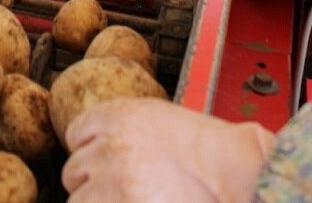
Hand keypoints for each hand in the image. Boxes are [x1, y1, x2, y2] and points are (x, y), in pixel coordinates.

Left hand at [63, 98, 274, 202]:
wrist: (237, 175)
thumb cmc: (210, 151)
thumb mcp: (161, 119)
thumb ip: (125, 130)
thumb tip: (103, 149)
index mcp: (118, 116)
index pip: (76, 133)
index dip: (90, 152)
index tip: (100, 164)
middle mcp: (109, 147)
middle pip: (74, 171)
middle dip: (93, 184)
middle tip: (121, 191)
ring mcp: (113, 184)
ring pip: (80, 202)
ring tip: (133, 200)